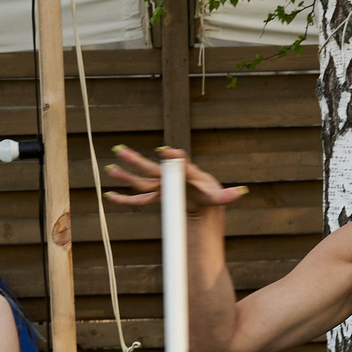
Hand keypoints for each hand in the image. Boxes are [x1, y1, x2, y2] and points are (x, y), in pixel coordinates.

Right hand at [105, 145, 246, 211]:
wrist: (203, 201)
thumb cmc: (210, 196)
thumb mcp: (218, 197)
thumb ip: (226, 196)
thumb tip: (241, 193)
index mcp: (185, 171)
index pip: (178, 161)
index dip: (172, 157)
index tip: (165, 152)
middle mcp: (170, 176)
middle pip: (152, 169)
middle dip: (137, 161)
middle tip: (121, 150)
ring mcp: (162, 186)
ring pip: (141, 182)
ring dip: (126, 176)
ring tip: (111, 169)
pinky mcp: (157, 197)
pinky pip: (139, 199)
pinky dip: (125, 200)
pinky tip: (110, 196)